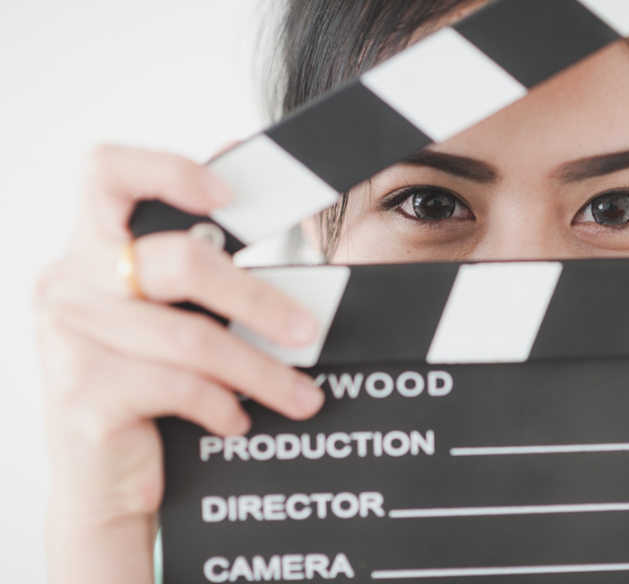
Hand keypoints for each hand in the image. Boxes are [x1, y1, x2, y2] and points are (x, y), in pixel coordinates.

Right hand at [33, 145, 324, 583]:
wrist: (104, 479)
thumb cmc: (142, 386)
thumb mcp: (165, 318)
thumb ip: (196, 268)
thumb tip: (243, 204)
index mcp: (90, 249)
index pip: (107, 173)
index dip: (168, 170)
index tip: (227, 195)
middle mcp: (69, 282)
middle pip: (179, 262)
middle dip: (257, 300)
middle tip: (305, 330)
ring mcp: (69, 337)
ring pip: (192, 338)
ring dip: (260, 371)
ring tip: (298, 394)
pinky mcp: (83, 392)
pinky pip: (179, 387)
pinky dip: (223, 405)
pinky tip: (237, 418)